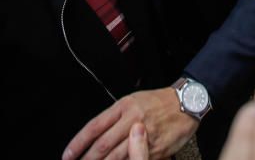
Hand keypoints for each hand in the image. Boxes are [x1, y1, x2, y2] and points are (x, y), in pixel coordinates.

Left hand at [64, 87, 197, 159]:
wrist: (187, 103)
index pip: (94, 127)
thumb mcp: (133, 101)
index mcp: (124, 106)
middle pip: (103, 145)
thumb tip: (95, 136)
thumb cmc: (158, 102)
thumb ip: (115, 118)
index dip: (78, 143)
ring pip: (116, 157)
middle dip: (86, 159)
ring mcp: (145, 136)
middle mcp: (132, 120)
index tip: (67, 155)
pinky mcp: (156, 149)